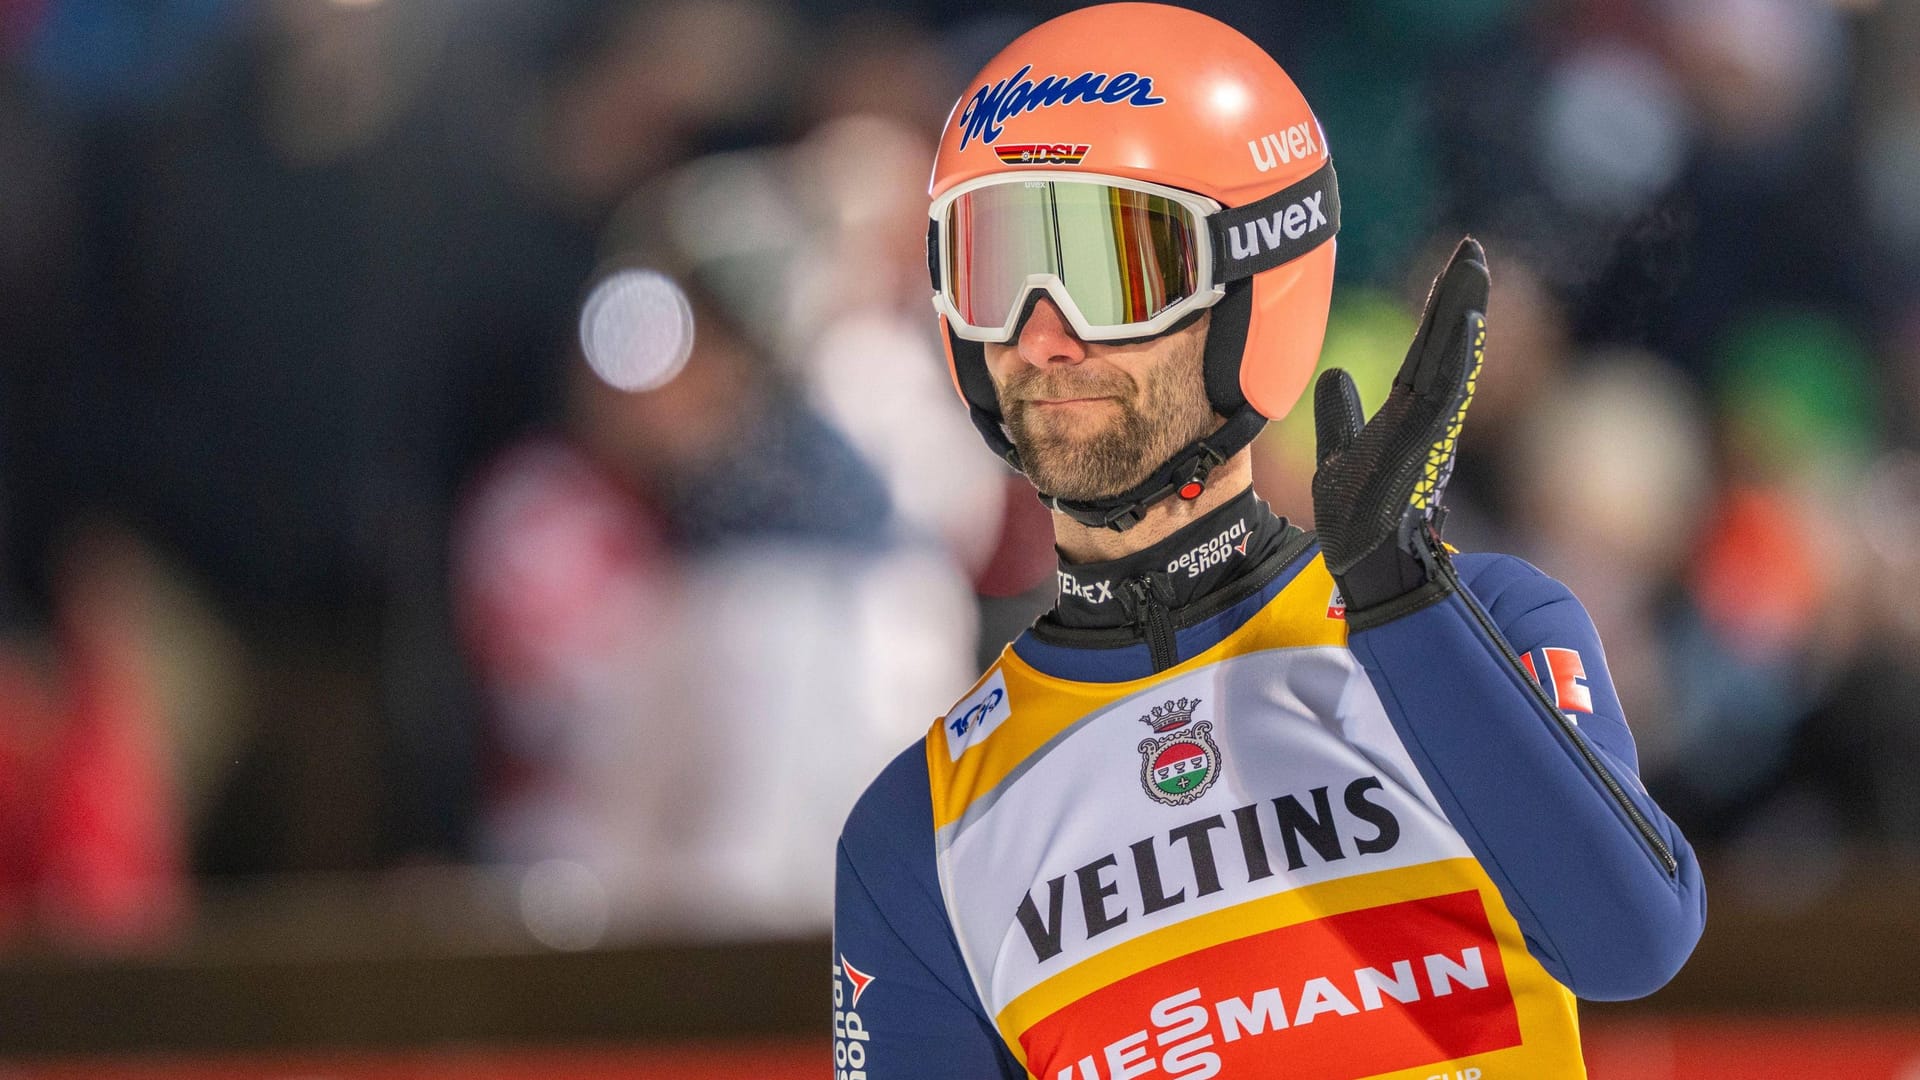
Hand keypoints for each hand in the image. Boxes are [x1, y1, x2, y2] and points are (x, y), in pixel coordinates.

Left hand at [1311, 236, 1488, 621]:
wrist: (1358, 564)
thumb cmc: (1355, 519)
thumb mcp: (1336, 455)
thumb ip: (1340, 416)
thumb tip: (1334, 375)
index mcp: (1408, 413)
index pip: (1427, 349)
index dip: (1440, 308)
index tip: (1456, 264)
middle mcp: (1425, 417)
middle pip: (1444, 345)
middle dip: (1459, 295)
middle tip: (1473, 247)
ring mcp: (1427, 432)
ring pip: (1449, 361)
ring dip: (1461, 314)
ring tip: (1472, 269)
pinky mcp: (1421, 448)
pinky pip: (1443, 395)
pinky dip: (1456, 360)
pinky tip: (1464, 325)